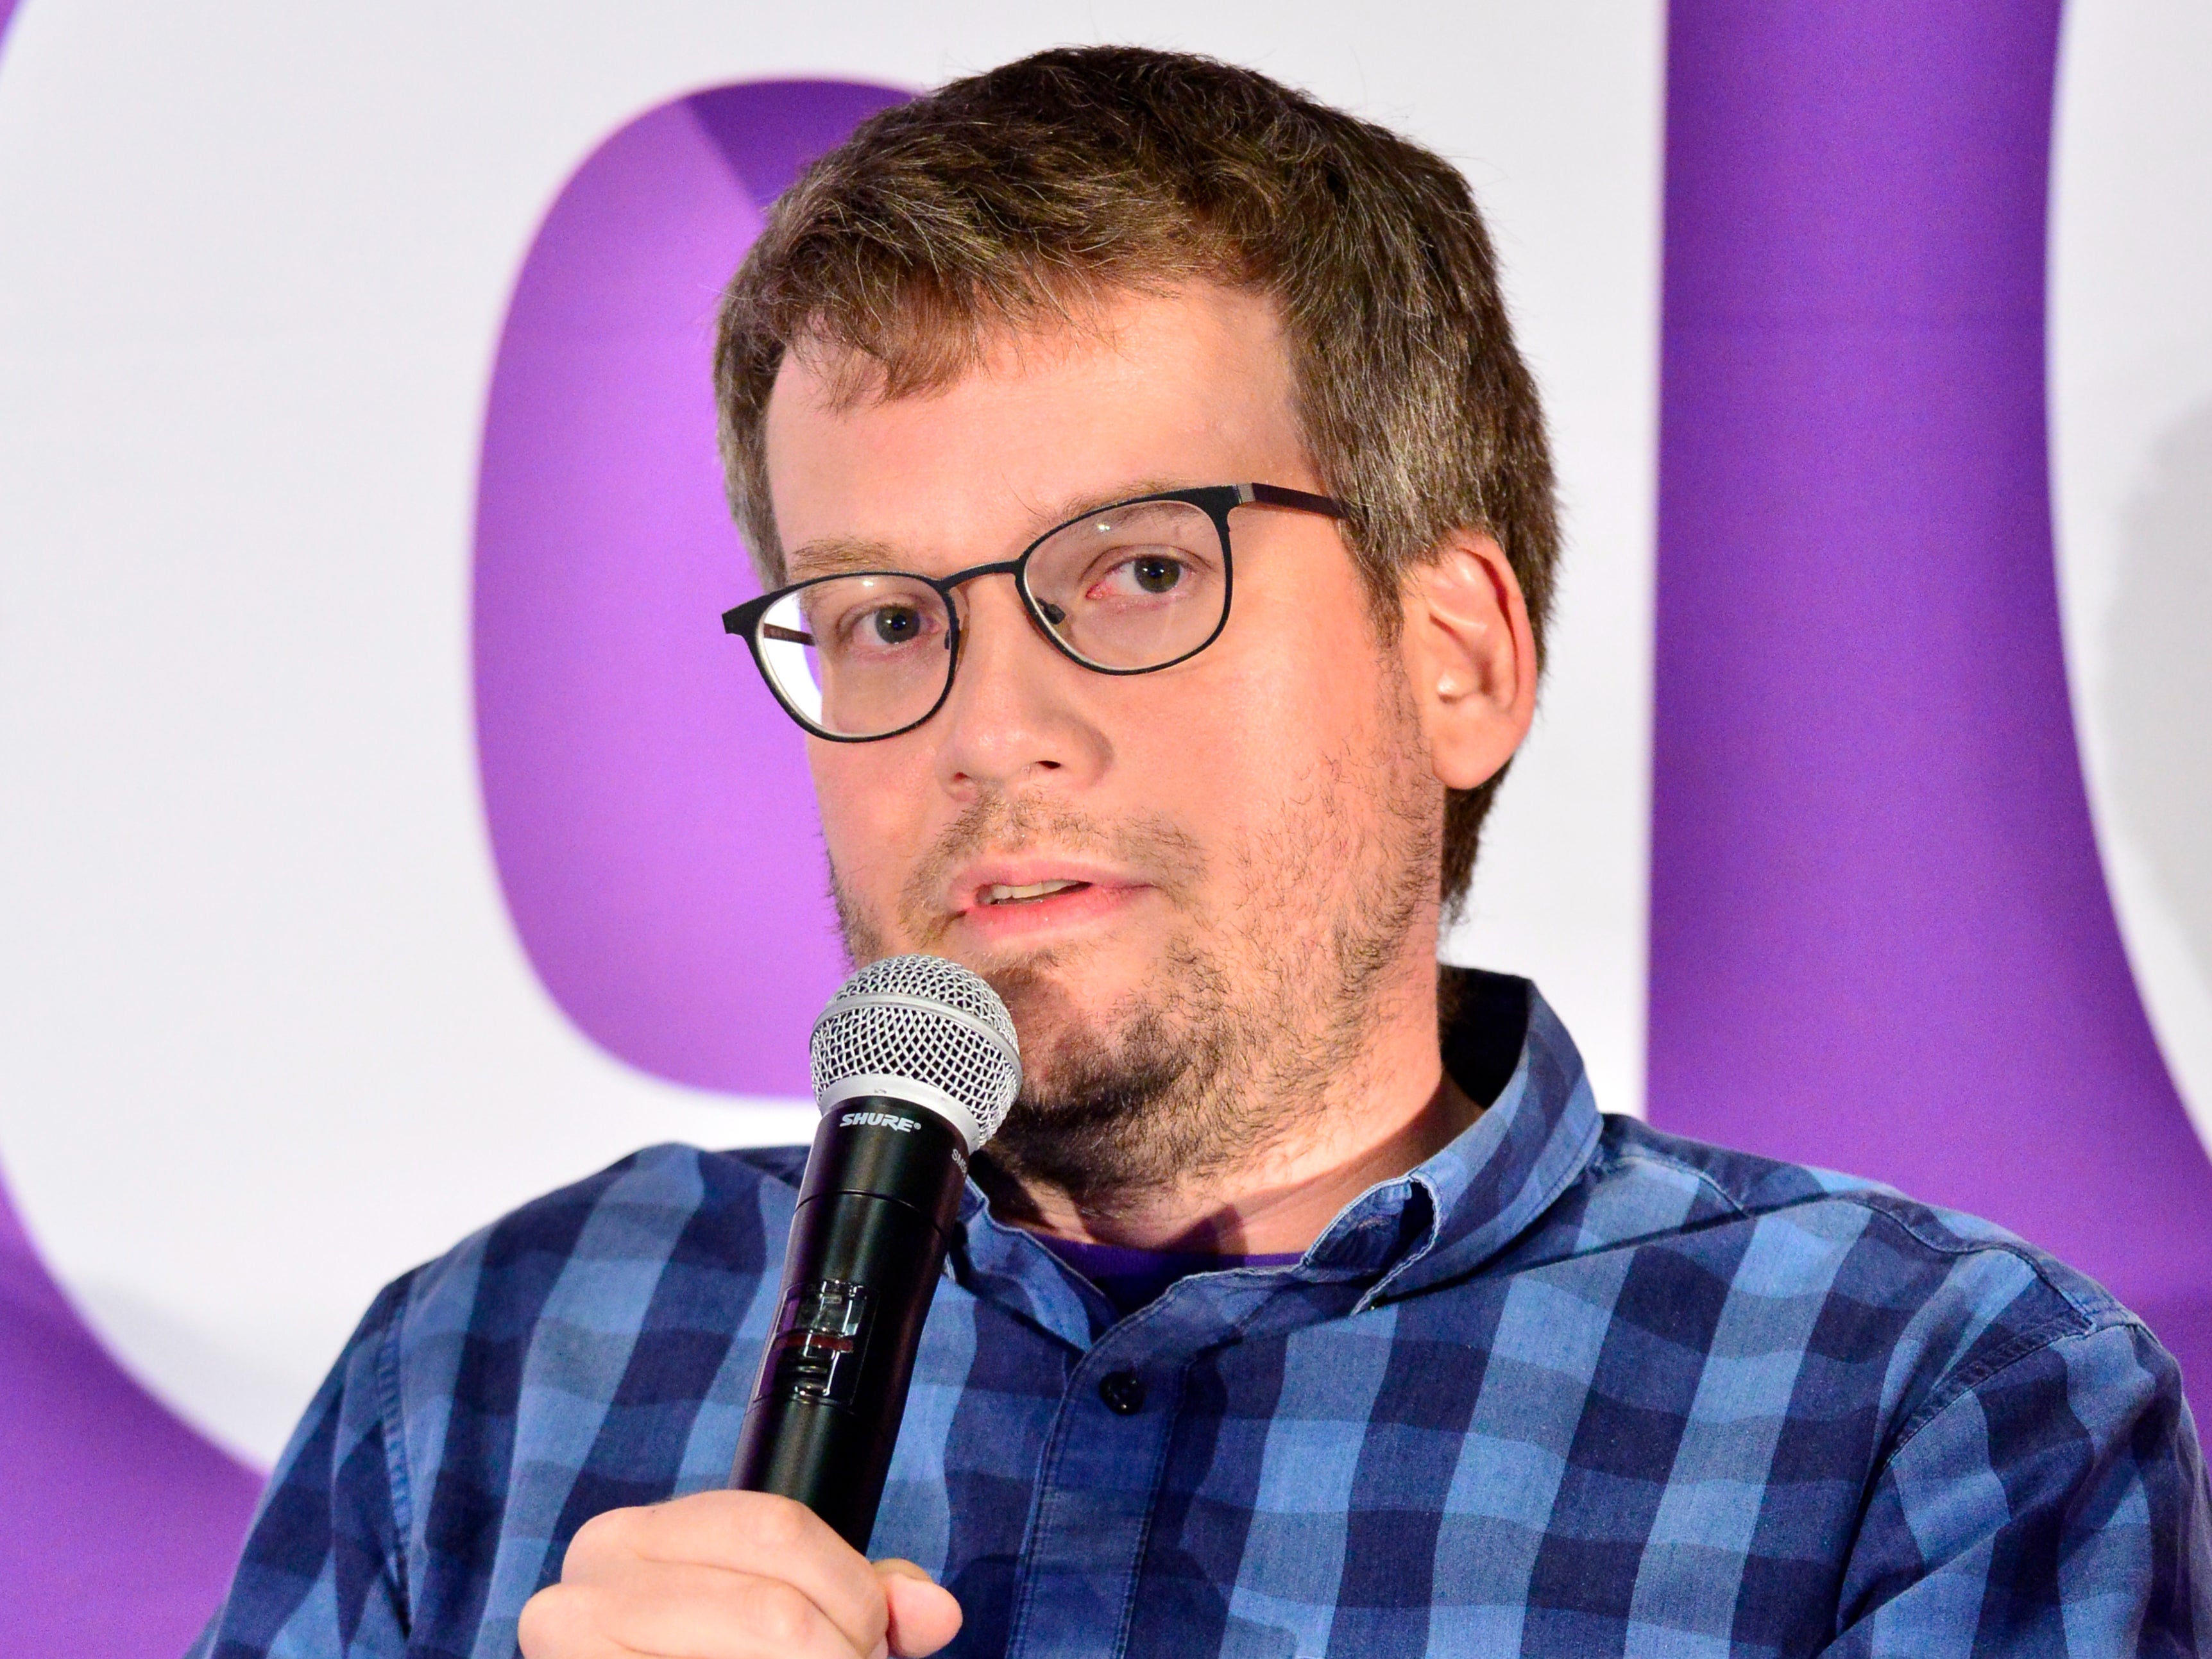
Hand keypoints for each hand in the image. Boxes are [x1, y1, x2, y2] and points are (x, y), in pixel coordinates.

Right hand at [517, 1491, 962, 1658]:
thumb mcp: (776, 1607)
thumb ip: (860, 1600)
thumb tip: (938, 1613)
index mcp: (631, 1538)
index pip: (777, 1527)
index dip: (852, 1591)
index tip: (873, 1636)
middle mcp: (588, 1588)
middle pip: (773, 1610)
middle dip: (841, 1653)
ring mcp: (574, 1653)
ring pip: (747, 1658)